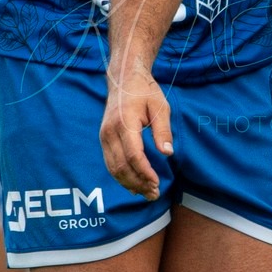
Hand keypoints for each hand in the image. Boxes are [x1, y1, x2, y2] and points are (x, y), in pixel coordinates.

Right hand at [100, 62, 171, 200]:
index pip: (133, 155)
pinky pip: (110, 163)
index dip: (145, 172)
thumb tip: (167, 153)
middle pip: (121, 166)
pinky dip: (121, 177)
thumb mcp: (160, 107)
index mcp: (124, 123)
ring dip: (129, 184)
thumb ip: (163, 130)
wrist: (123, 78)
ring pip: (113, 168)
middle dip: (138, 183)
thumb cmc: (144, 91)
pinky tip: (134, 185)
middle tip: (154, 193)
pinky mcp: (104, 139)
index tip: (157, 183)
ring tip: (146, 193)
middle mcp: (110, 132)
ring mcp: (104, 136)